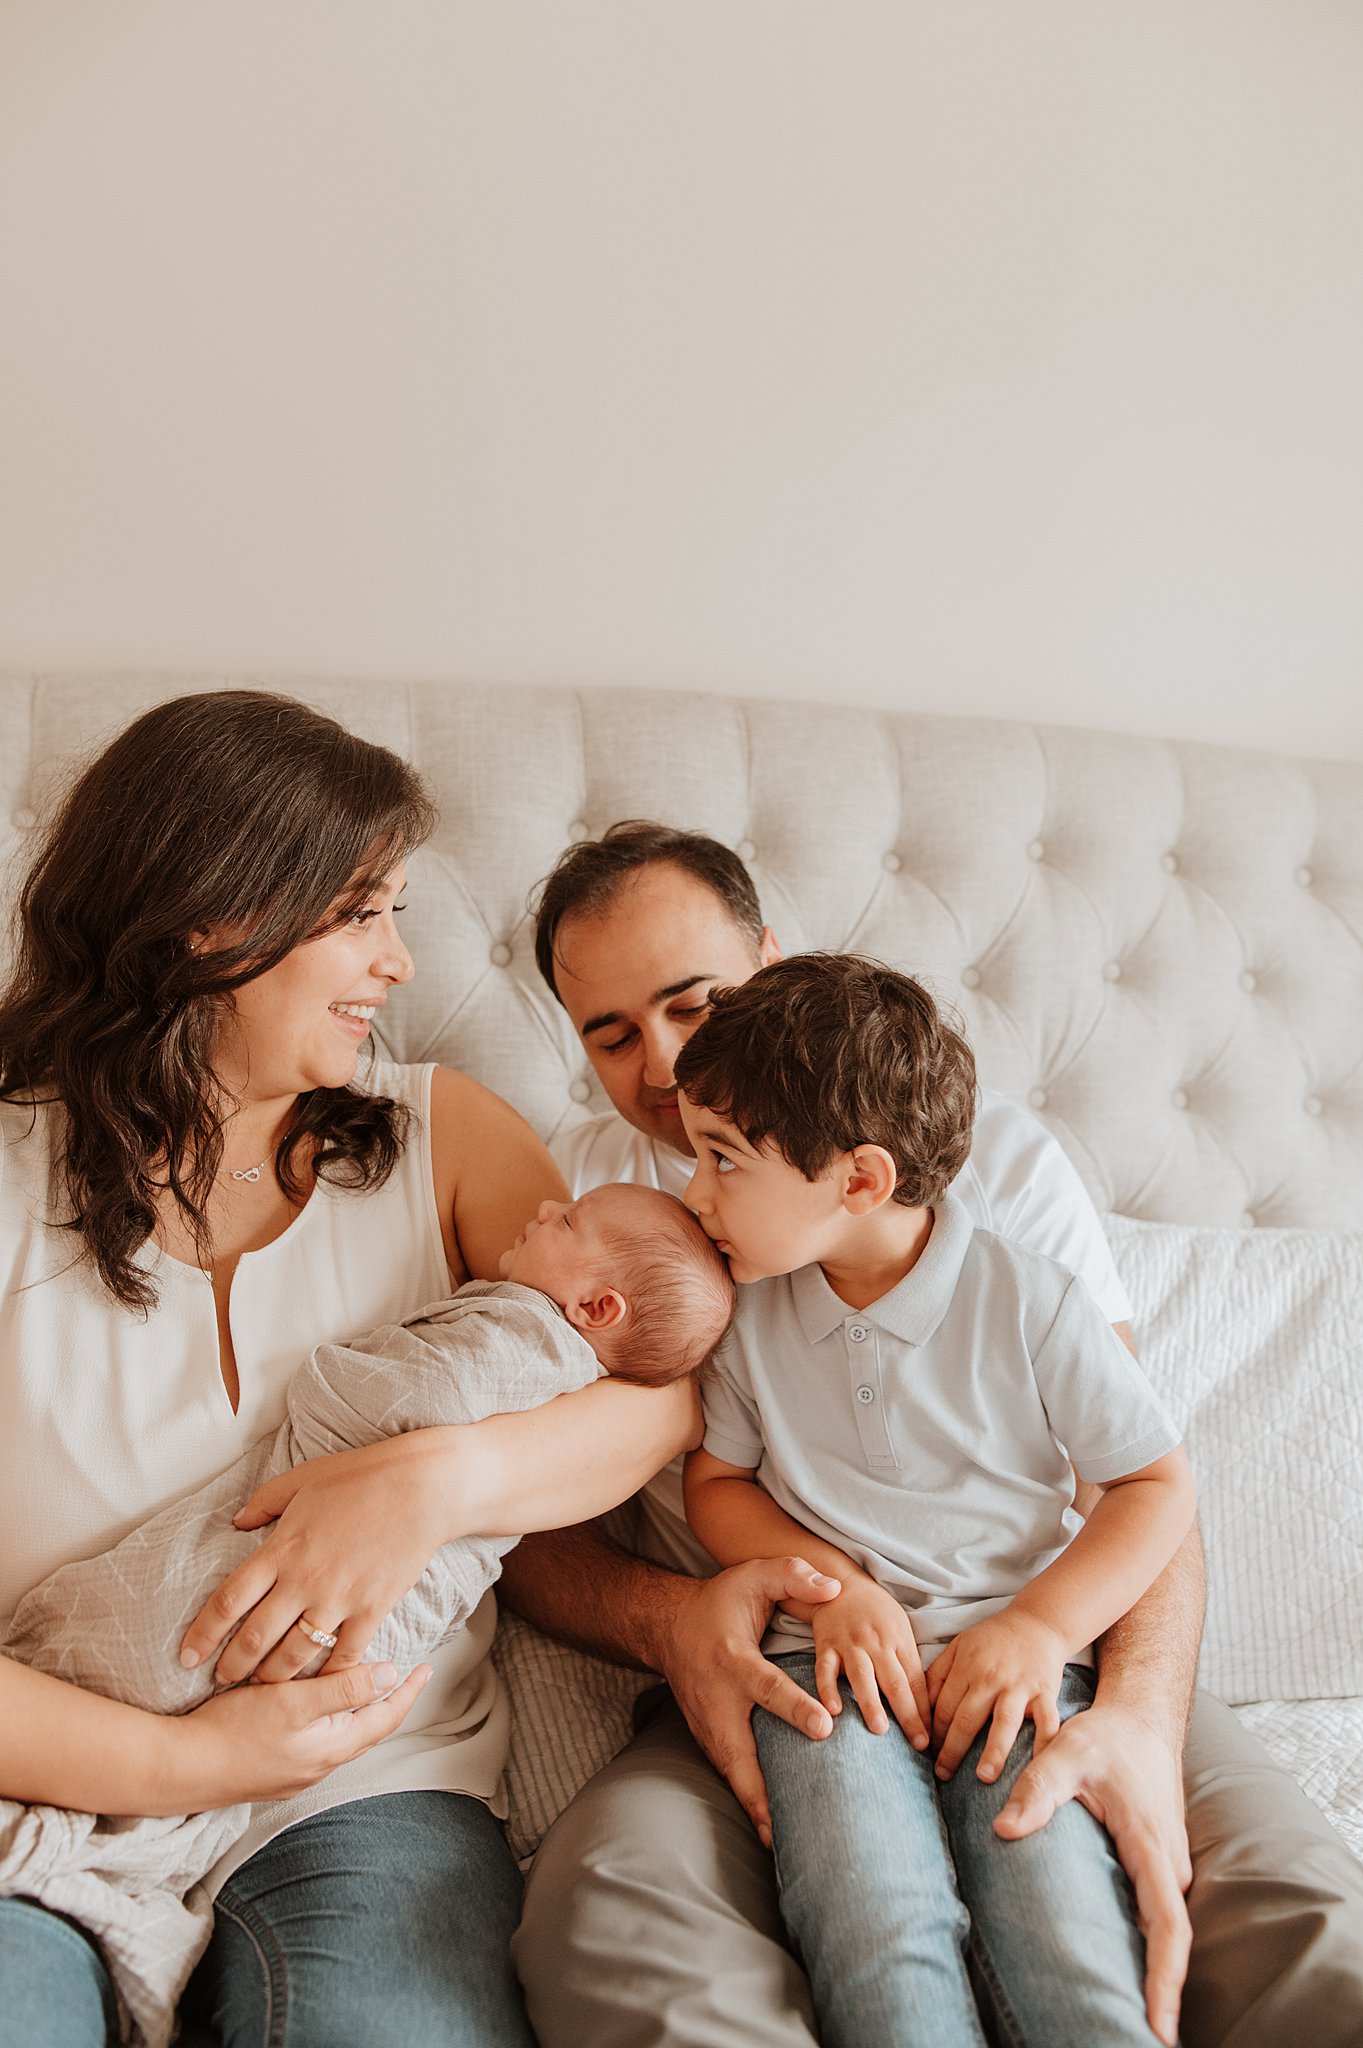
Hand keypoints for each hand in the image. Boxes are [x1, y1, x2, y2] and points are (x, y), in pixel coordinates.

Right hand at [163, 1662, 432, 1811]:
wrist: (180, 1768)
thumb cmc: (234, 1732)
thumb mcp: (293, 1703)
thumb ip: (343, 1689)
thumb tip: (391, 1675)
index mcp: (331, 1748)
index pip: (385, 1718)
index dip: (408, 1692)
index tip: (427, 1668)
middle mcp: (319, 1766)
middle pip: (368, 1729)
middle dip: (389, 1701)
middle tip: (406, 1672)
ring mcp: (295, 1772)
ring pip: (342, 1736)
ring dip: (359, 1710)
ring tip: (370, 1683)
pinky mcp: (273, 1770)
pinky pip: (317, 1742)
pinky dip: (331, 1719)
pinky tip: (321, 1705)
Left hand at [180, 1438, 449, 1684]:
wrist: (422, 1486)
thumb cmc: (361, 1475)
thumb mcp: (303, 1479)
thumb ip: (264, 1503)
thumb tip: (236, 1522)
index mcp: (282, 1549)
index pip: (229, 1601)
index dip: (203, 1633)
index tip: (186, 1655)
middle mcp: (304, 1580)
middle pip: (255, 1638)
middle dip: (232, 1666)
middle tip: (220, 1680)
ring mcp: (338, 1599)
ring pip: (293, 1656)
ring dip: (271, 1678)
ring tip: (261, 1688)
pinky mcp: (372, 1609)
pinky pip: (343, 1656)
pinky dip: (327, 1677)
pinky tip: (317, 1687)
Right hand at [658, 1557, 841, 1847]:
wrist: (669, 1627)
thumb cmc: (720, 1601)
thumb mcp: (753, 1575)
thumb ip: (793, 1575)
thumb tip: (835, 1588)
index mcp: (733, 1659)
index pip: (767, 1687)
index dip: (794, 1707)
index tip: (825, 1726)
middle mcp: (717, 1699)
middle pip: (737, 1751)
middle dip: (761, 1786)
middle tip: (787, 1820)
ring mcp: (707, 1724)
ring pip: (730, 1772)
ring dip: (754, 1808)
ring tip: (781, 1845)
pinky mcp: (707, 1739)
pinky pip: (729, 1774)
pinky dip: (747, 1804)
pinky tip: (770, 1832)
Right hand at [810, 1580, 929, 1747]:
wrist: (841, 1583)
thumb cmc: (876, 1612)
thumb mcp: (900, 1628)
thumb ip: (908, 1662)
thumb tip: (926, 1705)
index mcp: (900, 1640)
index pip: (916, 1681)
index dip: (926, 1711)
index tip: (932, 1739)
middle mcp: (877, 1643)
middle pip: (895, 1682)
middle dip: (908, 1715)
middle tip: (918, 1744)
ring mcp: (850, 1643)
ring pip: (863, 1676)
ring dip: (872, 1703)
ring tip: (880, 1730)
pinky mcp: (826, 1644)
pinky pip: (826, 1669)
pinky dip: (828, 1689)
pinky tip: (833, 1710)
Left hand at [927, 1609, 1065, 1782]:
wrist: (1037, 1622)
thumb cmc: (993, 1639)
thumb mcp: (959, 1646)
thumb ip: (938, 1673)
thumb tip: (918, 1706)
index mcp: (967, 1667)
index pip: (944, 1706)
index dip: (934, 1732)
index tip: (927, 1754)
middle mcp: (991, 1678)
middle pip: (967, 1718)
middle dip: (952, 1750)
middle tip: (943, 1776)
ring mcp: (1019, 1686)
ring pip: (1003, 1723)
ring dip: (993, 1752)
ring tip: (983, 1778)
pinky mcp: (1045, 1692)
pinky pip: (1046, 1721)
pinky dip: (1044, 1743)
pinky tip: (1037, 1764)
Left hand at [993, 1700, 1191, 2047]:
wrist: (1141, 1719)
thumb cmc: (1106, 1737)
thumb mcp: (1068, 1752)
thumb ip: (1038, 1788)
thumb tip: (1004, 1828)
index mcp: (1152, 1846)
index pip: (1167, 1927)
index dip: (1164, 1981)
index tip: (1159, 2028)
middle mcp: (1169, 1866)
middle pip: (1169, 1945)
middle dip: (1158, 1996)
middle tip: (1135, 2044)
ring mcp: (1168, 1868)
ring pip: (1164, 1934)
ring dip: (1153, 1978)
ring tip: (1131, 2027)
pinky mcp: (1158, 1867)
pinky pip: (1156, 1919)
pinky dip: (1148, 1953)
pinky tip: (1128, 1981)